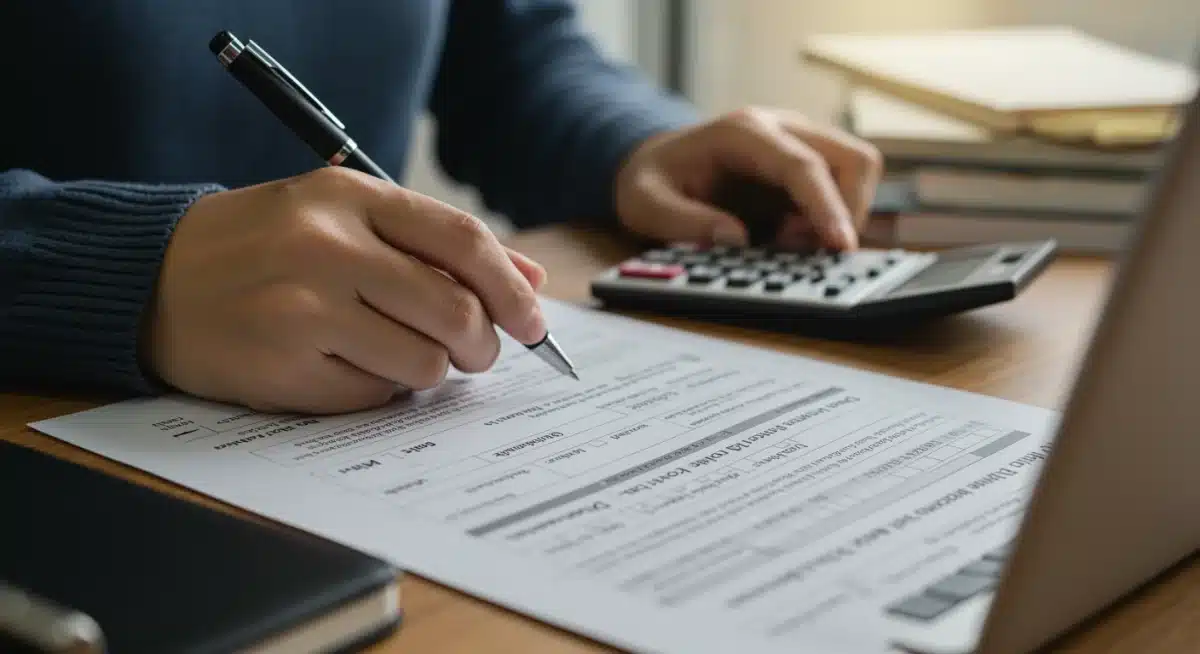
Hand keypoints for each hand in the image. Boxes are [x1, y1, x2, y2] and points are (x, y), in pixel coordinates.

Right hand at [144, 167, 546, 413]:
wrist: (155, 280)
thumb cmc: (267, 247)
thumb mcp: (344, 216)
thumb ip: (436, 243)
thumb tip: (529, 279)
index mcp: (350, 196)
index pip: (462, 240)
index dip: (512, 287)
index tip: (534, 322)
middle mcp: (328, 247)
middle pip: (456, 310)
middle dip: (483, 344)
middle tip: (473, 351)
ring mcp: (304, 309)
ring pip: (426, 362)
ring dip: (429, 369)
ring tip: (396, 352)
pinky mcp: (285, 367)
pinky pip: (377, 394)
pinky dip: (379, 388)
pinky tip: (346, 365)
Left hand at [614, 106, 883, 249]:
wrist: (655, 164)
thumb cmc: (651, 180)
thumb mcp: (644, 204)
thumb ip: (683, 222)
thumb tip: (735, 239)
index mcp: (744, 132)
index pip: (805, 165)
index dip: (828, 206)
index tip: (841, 246)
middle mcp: (782, 128)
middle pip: (854, 158)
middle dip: (847, 211)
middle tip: (804, 247)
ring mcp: (800, 144)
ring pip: (857, 172)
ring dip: (839, 216)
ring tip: (788, 240)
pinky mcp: (806, 166)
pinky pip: (842, 190)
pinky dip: (827, 220)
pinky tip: (788, 236)